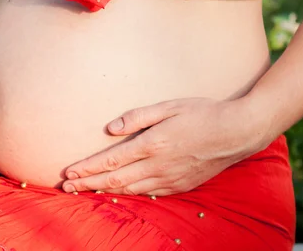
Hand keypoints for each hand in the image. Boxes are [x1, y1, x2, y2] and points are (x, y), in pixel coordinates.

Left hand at [62, 97, 267, 195]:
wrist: (237, 133)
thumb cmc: (202, 114)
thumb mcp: (169, 107)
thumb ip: (138, 117)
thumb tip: (110, 128)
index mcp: (152, 144)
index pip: (110, 161)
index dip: (87, 168)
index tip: (68, 173)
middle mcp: (157, 166)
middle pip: (114, 180)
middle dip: (87, 184)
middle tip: (65, 188)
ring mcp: (169, 179)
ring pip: (129, 190)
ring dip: (103, 191)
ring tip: (85, 191)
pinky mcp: (180, 186)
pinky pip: (148, 193)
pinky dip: (128, 195)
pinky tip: (118, 193)